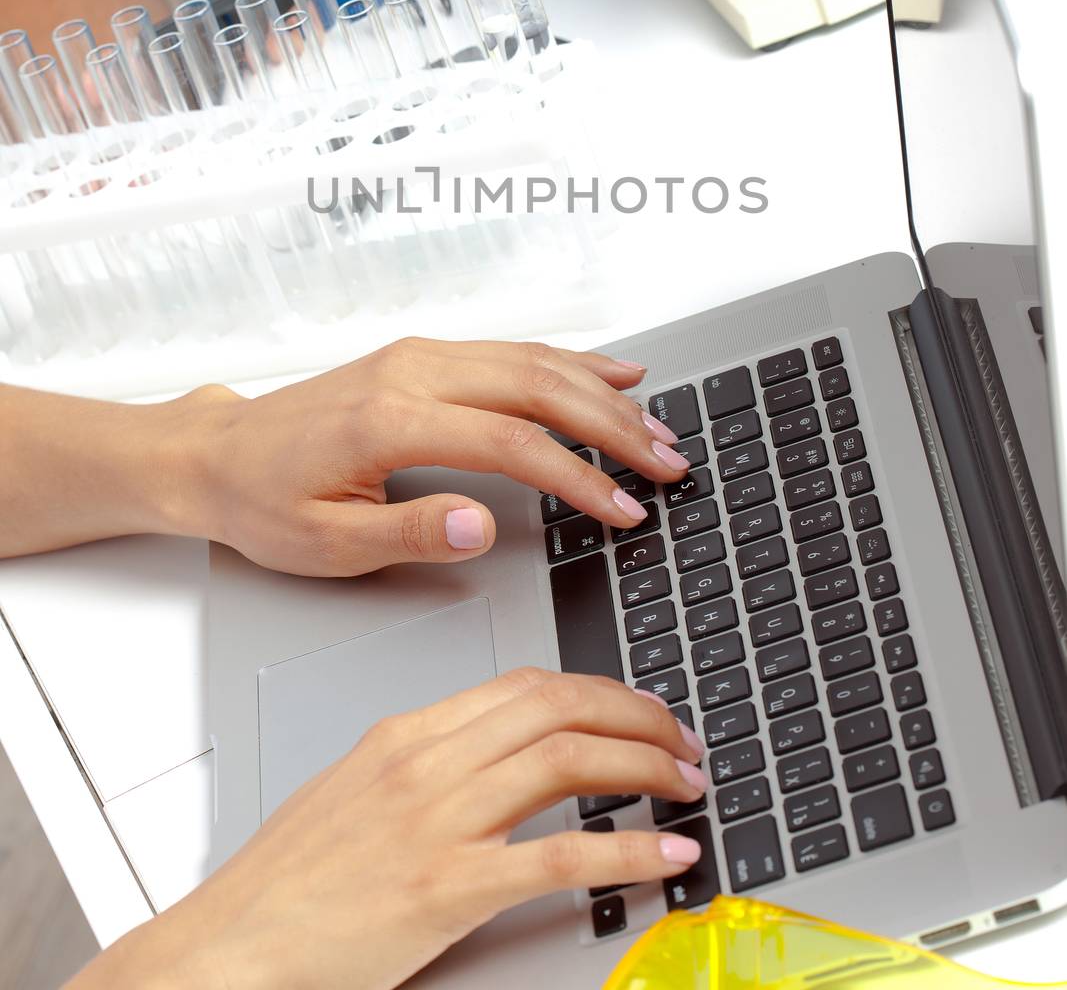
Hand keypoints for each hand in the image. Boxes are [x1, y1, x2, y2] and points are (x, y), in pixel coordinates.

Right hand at [73, 669, 707, 989]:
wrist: (226, 950)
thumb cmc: (281, 887)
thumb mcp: (351, 797)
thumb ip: (421, 769)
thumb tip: (491, 761)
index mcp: (404, 736)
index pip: (524, 685)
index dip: (598, 690)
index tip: (637, 708)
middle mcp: (425, 762)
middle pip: (557, 706)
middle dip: (635, 715)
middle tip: (680, 740)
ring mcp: (437, 821)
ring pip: (568, 759)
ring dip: (644, 765)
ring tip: (686, 783)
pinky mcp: (447, 888)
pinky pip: (559, 855)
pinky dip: (626, 848)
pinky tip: (663, 853)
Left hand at [174, 336, 690, 574]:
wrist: (216, 454)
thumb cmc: (263, 502)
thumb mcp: (325, 543)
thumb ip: (409, 532)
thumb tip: (482, 528)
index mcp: (392, 421)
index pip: (512, 444)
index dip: (578, 479)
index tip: (623, 509)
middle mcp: (413, 373)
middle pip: (538, 387)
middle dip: (613, 425)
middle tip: (669, 461)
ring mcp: (420, 357)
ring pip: (531, 360)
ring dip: (601, 391)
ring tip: (657, 424)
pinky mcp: (422, 357)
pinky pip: (510, 351)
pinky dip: (567, 360)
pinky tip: (608, 371)